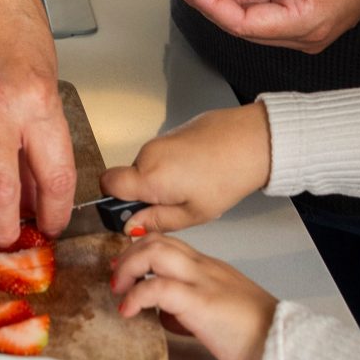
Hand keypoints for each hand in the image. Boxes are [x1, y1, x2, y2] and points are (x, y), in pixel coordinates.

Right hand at [98, 103, 271, 232]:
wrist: (253, 141)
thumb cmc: (227, 177)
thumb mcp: (193, 213)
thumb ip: (157, 221)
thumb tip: (131, 227)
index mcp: (149, 176)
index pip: (107, 184)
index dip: (113, 201)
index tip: (132, 213)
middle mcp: (148, 154)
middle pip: (129, 178)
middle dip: (144, 195)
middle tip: (174, 206)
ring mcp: (160, 140)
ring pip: (146, 167)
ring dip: (160, 182)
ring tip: (193, 188)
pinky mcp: (173, 132)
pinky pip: (161, 155)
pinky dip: (172, 167)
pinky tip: (198, 173)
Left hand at [112, 236, 277, 359]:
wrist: (281, 345)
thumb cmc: (256, 335)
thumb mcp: (219, 313)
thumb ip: (191, 308)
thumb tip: (167, 316)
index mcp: (210, 269)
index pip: (169, 244)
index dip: (141, 252)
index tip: (126, 270)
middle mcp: (204, 268)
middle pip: (158, 240)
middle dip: (128, 256)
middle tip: (117, 279)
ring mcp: (202, 282)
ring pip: (155, 252)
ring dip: (128, 268)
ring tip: (119, 291)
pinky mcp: (199, 303)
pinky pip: (157, 287)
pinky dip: (135, 296)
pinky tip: (128, 311)